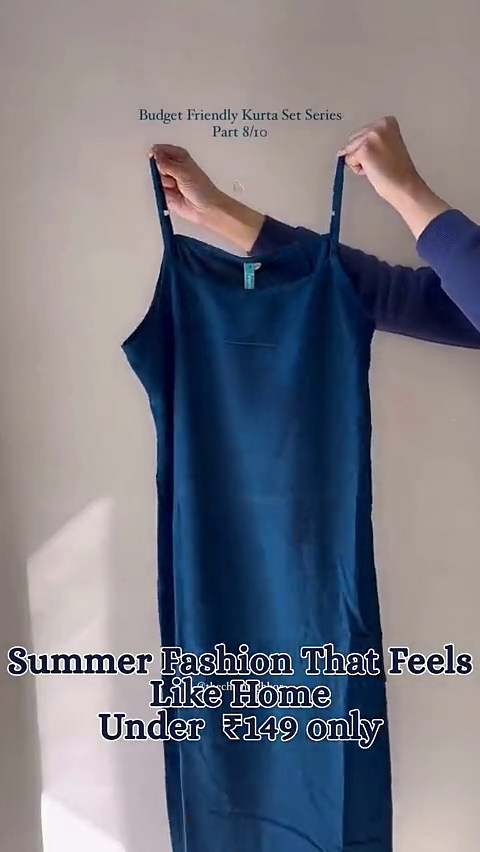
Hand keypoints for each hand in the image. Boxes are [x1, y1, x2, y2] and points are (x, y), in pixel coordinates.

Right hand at [149, 144, 222, 224]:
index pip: (160, 150)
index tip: (157, 161)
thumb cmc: (201, 188)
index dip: (156, 155)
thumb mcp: (183, 172)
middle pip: (155, 165)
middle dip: (160, 171)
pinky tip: (172, 194)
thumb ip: (166, 163)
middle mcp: (173, 167)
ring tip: (174, 187)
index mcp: (179, 156)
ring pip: (156, 178)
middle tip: (170, 176)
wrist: (205, 208)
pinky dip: (162, 193)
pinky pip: (157, 191)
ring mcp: (169, 180)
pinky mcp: (167, 193)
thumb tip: (154, 154)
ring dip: (163, 184)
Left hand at [338, 116, 449, 237]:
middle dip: (361, 154)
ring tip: (378, 167)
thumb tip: (348, 149)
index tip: (383, 156)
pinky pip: (348, 161)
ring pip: (349, 150)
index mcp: (387, 122)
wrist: (405, 185)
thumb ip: (372, 141)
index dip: (368, 148)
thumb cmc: (397, 172)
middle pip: (352, 140)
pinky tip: (373, 171)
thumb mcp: (387, 145)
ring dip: (359, 162)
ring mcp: (370, 137)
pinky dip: (357, 169)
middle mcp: (378, 125)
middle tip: (380, 163)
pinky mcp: (364, 150)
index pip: (361, 133)